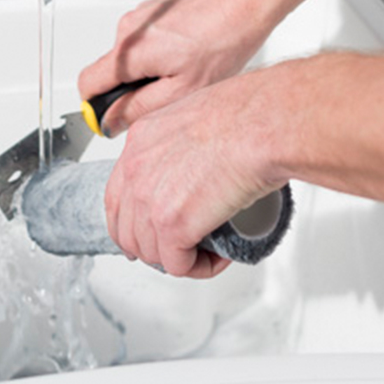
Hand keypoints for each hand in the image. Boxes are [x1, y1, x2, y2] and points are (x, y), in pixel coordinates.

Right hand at [79, 0, 280, 137]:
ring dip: (150, 70)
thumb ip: (140, 108)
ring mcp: (140, 16)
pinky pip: (144, 41)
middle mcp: (128, 29)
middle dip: (131, 89)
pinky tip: (189, 53)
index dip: (96, 107)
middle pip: (110, 71)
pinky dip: (160, 53)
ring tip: (186, 69)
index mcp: (129, 51)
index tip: (112, 118)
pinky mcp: (154, 10)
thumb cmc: (225, 37)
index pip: (87, 85)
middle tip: (168, 95)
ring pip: (130, 57)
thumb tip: (112, 122)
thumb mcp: (183, 89)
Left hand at [105, 69, 287, 277]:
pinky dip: (199, 268)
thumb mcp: (198, 118)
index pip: (118, 196)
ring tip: (208, 249)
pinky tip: (217, 257)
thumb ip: (184, 143)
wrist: (265, 124)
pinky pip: (177, 265)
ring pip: (150, 252)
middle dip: (154, 247)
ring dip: (179, 258)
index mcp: (140, 141)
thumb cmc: (248, 115)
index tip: (150, 233)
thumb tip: (194, 167)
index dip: (133, 223)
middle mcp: (136, 169)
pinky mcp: (171, 224)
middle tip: (184, 248)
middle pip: (126, 230)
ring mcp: (149, 199)